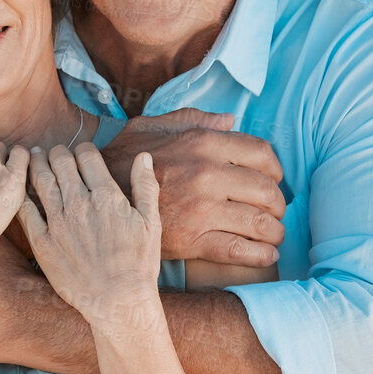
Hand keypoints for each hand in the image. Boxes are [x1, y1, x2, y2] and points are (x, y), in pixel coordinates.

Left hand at [19, 142, 160, 327]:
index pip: (86, 156)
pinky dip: (22, 194)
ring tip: (33, 159)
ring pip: (40, 180)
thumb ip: (145, 186)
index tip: (81, 153)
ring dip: (36, 164)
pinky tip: (20, 188)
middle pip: (60, 163)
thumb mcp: (151, 222)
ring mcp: (58, 223)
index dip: (83, 149)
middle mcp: (79, 204)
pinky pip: (26, 210)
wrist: (118, 301)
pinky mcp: (42, 243)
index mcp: (106, 196)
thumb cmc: (138, 263)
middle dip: (57, 152)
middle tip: (53, 152)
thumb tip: (144, 156)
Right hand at [97, 108, 285, 266]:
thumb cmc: (123, 160)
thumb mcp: (152, 126)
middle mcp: (209, 174)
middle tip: (274, 210)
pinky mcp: (194, 240)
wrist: (95, 198)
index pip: (261, 154)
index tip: (273, 179)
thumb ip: (194, 119)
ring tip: (272, 234)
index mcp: (203, 143)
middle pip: (267, 190)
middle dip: (277, 203)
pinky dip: (260, 254)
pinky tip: (266, 254)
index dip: (275, 169)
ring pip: (259, 222)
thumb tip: (230, 120)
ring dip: (273, 231)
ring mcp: (203, 209)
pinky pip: (239, 250)